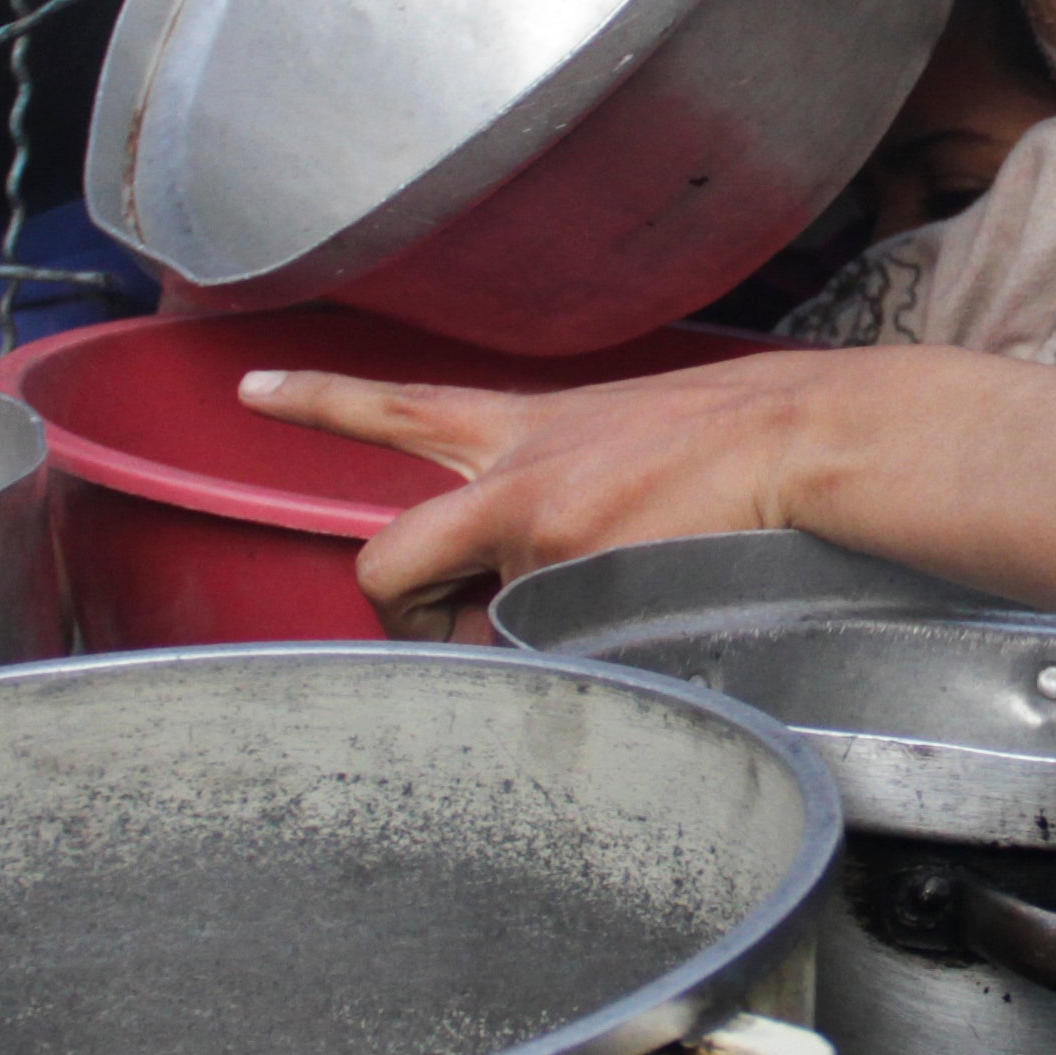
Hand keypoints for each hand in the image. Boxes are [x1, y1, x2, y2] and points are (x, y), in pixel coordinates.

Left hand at [244, 352, 844, 635]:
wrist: (805, 435)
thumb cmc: (737, 437)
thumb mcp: (622, 430)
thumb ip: (557, 481)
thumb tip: (534, 567)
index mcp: (523, 426)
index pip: (397, 406)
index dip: (315, 401)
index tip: (250, 387)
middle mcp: (509, 474)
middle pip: (387, 560)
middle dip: (401, 617)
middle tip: (449, 636)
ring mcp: (537, 531)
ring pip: (470, 633)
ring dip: (512, 652)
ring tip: (601, 625)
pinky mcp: (577, 581)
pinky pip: (535, 658)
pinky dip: (576, 667)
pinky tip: (638, 637)